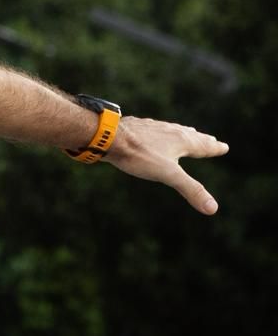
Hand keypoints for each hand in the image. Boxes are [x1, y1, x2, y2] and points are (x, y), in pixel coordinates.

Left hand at [106, 116, 228, 214]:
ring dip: (184, 133)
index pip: (203, 146)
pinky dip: (162, 131)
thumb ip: (191, 190)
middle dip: (202, 140)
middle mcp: (170, 131)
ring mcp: (153, 127)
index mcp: (181, 141)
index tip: (224, 147)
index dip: (214, 148)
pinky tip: (154, 132)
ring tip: (189, 132)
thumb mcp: (168, 175)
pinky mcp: (138, 127)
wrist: (110, 136)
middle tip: (212, 139)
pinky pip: (155, 129)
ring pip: (173, 130)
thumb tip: (213, 208)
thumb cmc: (139, 155)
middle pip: (190, 136)